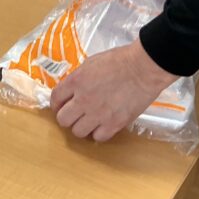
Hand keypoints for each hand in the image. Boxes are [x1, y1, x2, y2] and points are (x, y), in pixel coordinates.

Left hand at [51, 40, 177, 141]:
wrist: (143, 68)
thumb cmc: (120, 60)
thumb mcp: (91, 63)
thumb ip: (78, 78)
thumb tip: (72, 90)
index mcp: (76, 81)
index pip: (55, 99)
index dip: (56, 105)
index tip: (60, 106)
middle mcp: (83, 100)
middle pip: (63, 119)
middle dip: (67, 117)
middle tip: (75, 115)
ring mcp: (98, 114)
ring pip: (78, 132)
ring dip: (82, 127)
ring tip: (90, 121)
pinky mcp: (114, 124)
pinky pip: (98, 137)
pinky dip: (99, 133)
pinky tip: (103, 125)